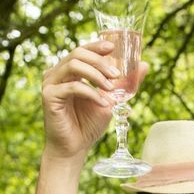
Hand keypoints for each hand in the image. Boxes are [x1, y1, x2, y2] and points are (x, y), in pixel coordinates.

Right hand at [41, 40, 147, 159]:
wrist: (75, 147)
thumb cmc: (89, 123)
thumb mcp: (113, 99)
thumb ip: (126, 83)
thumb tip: (145, 65)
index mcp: (70, 71)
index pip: (83, 50)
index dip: (97, 46)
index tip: (113, 47)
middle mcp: (58, 73)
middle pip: (78, 53)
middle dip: (101, 62)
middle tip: (117, 75)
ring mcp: (51, 83)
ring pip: (74, 65)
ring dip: (96, 75)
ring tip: (111, 88)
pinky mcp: (49, 96)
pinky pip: (72, 87)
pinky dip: (91, 93)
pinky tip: (102, 103)